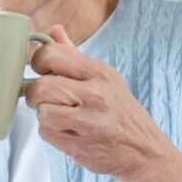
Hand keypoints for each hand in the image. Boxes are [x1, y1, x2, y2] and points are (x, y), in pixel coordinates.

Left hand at [25, 25, 170, 181]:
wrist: (145, 151)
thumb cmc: (120, 111)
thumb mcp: (105, 77)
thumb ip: (74, 55)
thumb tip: (53, 30)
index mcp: (99, 72)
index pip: (51, 55)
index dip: (38, 62)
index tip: (42, 71)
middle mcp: (96, 95)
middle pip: (41, 87)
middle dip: (36, 94)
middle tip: (46, 99)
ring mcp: (89, 122)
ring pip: (42, 112)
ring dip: (44, 115)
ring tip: (59, 116)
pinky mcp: (81, 146)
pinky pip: (46, 134)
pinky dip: (51, 133)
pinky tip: (67, 132)